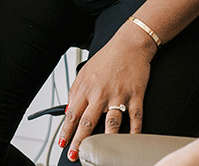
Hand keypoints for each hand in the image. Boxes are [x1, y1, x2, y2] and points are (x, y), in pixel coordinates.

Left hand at [58, 24, 156, 160]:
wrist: (130, 44)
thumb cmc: (108, 57)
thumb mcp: (85, 70)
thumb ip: (75, 90)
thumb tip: (68, 108)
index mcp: (87, 88)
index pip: (72, 114)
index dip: (66, 131)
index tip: (62, 144)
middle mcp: (101, 94)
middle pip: (88, 122)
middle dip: (80, 141)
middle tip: (76, 155)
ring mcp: (119, 95)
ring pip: (110, 123)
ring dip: (104, 140)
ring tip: (100, 152)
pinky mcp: (135, 96)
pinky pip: (135, 117)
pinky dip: (134, 132)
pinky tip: (131, 142)